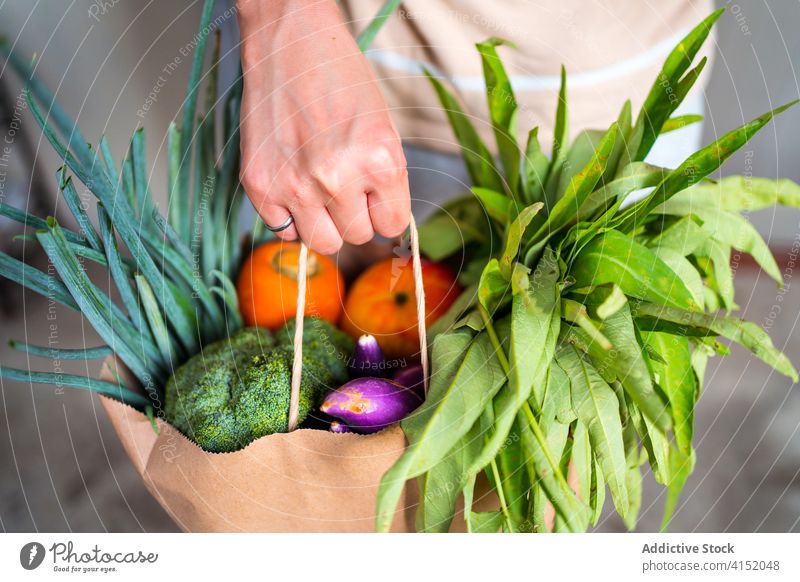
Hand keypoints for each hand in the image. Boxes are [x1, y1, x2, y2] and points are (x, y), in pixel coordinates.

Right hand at [237, 0, 409, 254]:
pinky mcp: (259, 185)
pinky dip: (289, 216)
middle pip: (357, 237)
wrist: (290, 42)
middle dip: (355, 216)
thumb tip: (384, 224)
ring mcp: (295, 185)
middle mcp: (338, 178)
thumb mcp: (383, 128)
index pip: (391, 225)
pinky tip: (292, 184)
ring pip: (323, 243)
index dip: (384, 211)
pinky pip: (283, 230)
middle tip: (345, 185)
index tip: (374, 197)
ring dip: (325, 224)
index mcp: (379, 161)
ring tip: (319, 191)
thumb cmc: (340, 77)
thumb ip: (386, 181)